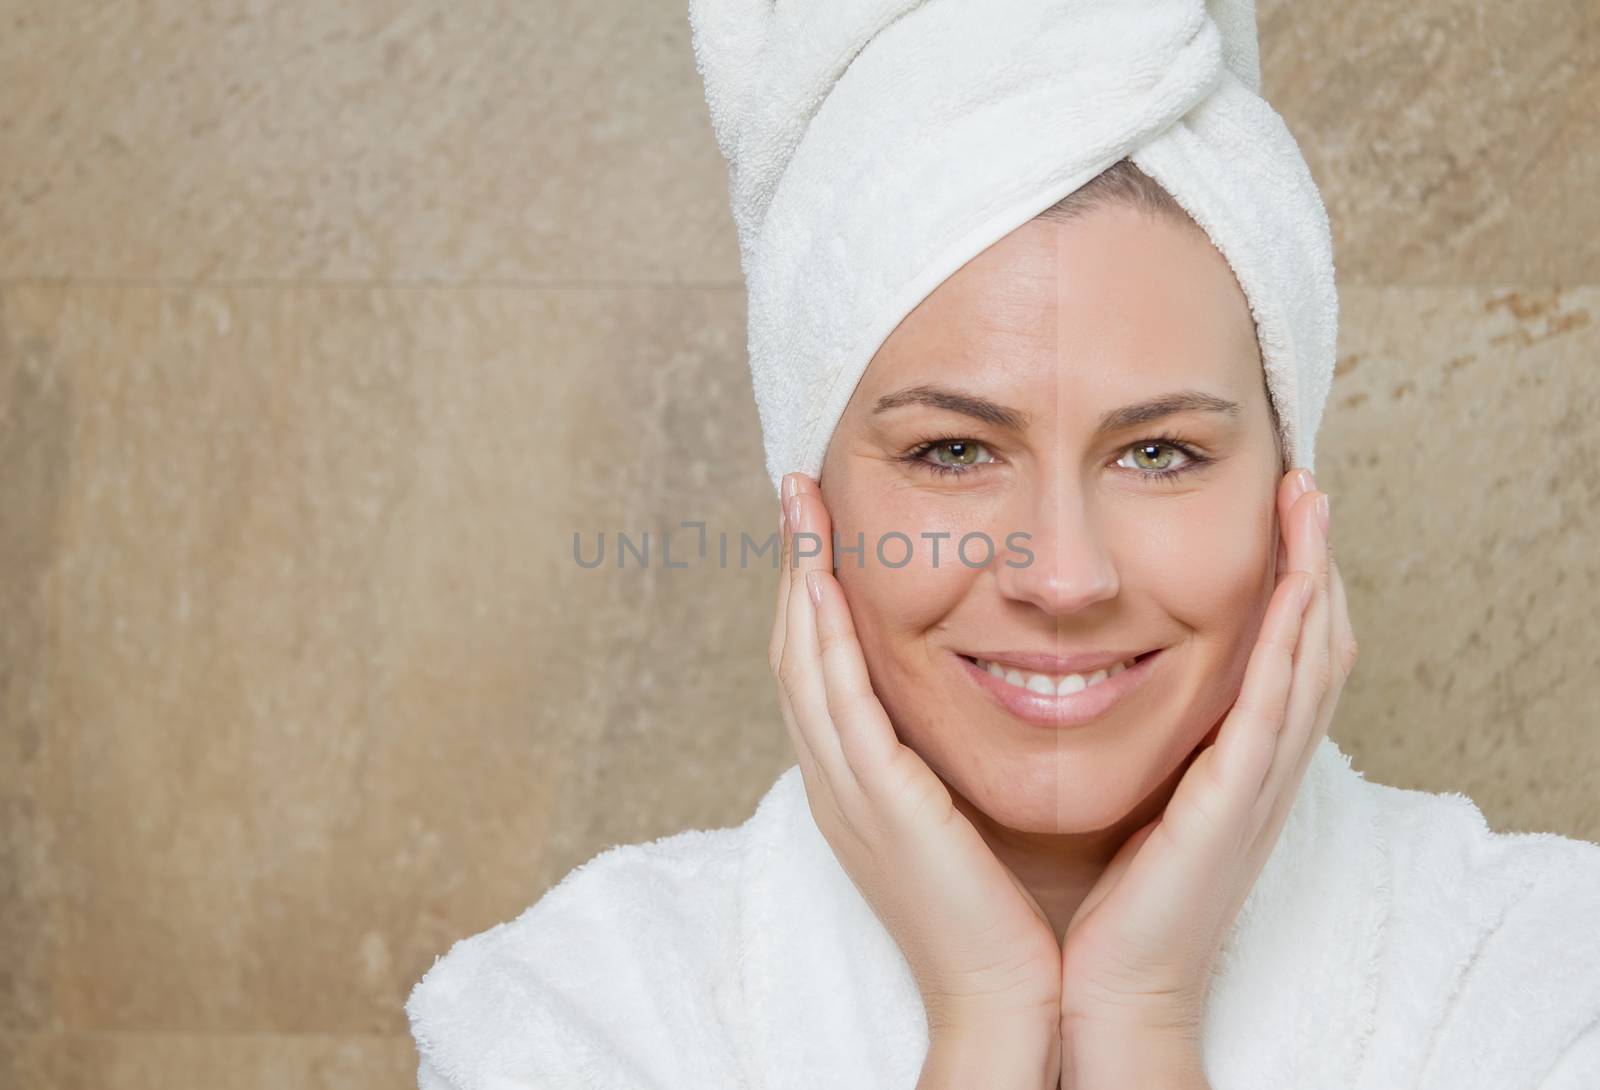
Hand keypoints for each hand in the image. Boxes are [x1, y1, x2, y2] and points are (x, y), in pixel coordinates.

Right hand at [771, 472, 1063, 1052]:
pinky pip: (837, 704)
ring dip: (796, 578)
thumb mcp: (961, 812)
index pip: (819, 666)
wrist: (1006, 994)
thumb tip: (979, 685)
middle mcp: (836, 780)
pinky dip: (823, 637)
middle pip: (793, 650)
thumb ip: (947, 753)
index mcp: (856, 781)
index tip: (821, 523)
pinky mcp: (877, 804)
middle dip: (792, 565)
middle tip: (795, 489)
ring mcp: (847, 791)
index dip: (811, 590)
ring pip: (801, 663)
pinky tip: (822, 583)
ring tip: (799, 505)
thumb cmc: (1001, 908)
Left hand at [1055, 468, 1356, 1084]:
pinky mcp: (1237, 800)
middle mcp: (1255, 766)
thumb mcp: (1121, 799)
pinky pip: (1277, 702)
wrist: (1099, 988)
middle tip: (1305, 482)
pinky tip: (1298, 581)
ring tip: (1310, 498)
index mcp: (1225, 764)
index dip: (1283, 581)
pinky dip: (1294, 636)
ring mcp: (1254, 782)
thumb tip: (1076, 676)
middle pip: (1309, 642)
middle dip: (1312, 559)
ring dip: (1316, 573)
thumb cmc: (1098, 901)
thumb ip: (1120, 739)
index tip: (1271, 511)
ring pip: (1309, 657)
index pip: (1272, 654)